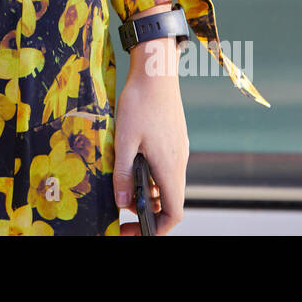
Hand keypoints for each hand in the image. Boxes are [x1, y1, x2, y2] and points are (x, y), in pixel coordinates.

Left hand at [112, 23, 188, 234]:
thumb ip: (123, 175)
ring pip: (168, 184)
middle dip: (149, 214)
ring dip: (150, 194)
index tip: (134, 230)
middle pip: (170, 202)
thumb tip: (122, 204)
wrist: (156, 71)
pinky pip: (166, 168)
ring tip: (124, 190)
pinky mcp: (174, 139)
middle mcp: (179, 162)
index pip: (174, 213)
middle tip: (122, 214)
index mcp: (170, 168)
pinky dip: (152, 176)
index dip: (157, 229)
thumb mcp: (124, 141)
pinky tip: (132, 166)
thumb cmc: (139, 103)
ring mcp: (178, 150)